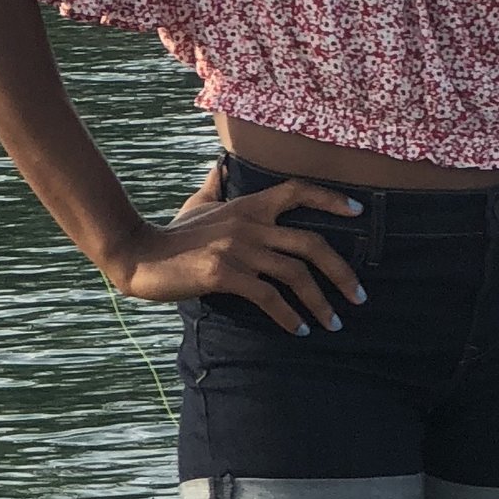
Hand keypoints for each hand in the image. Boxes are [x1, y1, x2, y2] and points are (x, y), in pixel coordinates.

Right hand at [113, 170, 365, 335]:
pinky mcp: (224, 274)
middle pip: (311, 242)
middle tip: (359, 297)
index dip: (331, 198)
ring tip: (333, 323)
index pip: (298, 190)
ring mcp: (238, 248)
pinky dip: (289, 316)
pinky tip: (298, 330)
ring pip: (295, 274)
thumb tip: (221, 168)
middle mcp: (249, 223)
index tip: (358, 212)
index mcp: (248, 204)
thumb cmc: (171, 234)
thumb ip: (215, 187)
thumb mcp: (197, 204)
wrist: (139, 255)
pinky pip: (269, 297)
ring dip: (320, 303)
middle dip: (341, 272)